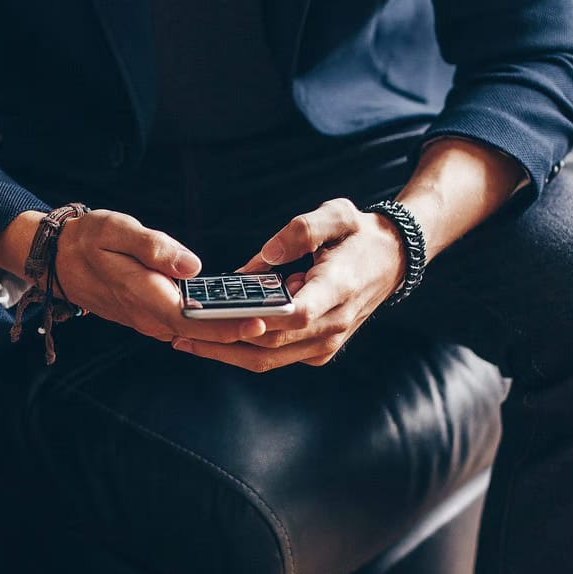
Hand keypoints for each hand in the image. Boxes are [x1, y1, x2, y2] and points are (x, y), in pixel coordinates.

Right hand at [53, 210, 268, 343]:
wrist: (59, 261)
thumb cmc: (89, 239)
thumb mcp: (116, 230)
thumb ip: (154, 248)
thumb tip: (192, 266)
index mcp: (144, 296)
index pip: (194, 320)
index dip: (228, 324)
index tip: (260, 321)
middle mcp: (150, 317)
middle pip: (204, 334)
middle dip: (243, 333)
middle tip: (283, 323)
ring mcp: (153, 321)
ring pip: (199, 334)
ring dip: (233, 331)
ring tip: (274, 317)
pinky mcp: (156, 318)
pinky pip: (191, 328)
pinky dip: (218, 325)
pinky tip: (246, 314)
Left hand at [171, 198, 406, 371]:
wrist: (392, 260)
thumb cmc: (359, 234)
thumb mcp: (338, 214)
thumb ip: (302, 230)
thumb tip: (261, 258)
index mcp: (339, 288)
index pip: (298, 313)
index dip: (260, 319)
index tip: (221, 315)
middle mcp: (334, 323)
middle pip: (271, 344)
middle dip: (222, 340)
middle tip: (180, 329)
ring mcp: (326, 342)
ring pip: (268, 358)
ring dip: (225, 353)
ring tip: (184, 339)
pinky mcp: (318, 350)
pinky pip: (275, 357)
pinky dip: (242, 351)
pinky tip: (211, 338)